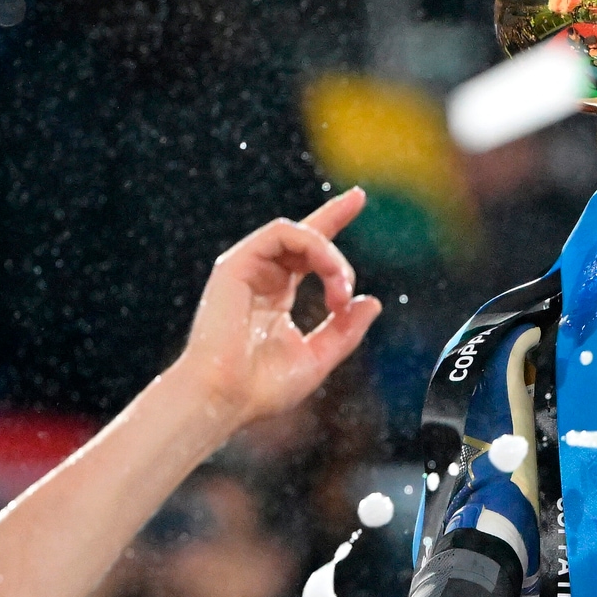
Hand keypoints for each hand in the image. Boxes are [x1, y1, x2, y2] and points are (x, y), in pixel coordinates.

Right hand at [172, 190, 381, 429]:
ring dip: (330, 256)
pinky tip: (329, 272)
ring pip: (298, 234)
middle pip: (303, 233)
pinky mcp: (236, 264)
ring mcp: (248, 269)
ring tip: (341, 286)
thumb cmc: (261, 387)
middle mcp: (263, 278)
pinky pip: (281, 233)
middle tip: (355, 223)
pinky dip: (313, 246)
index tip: (357, 198)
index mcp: (277, 297)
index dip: (332, 222)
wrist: (224, 398)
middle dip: (335, 215)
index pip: (307, 254)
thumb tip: (372, 302)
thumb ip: (346, 330)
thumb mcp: (317, 357)